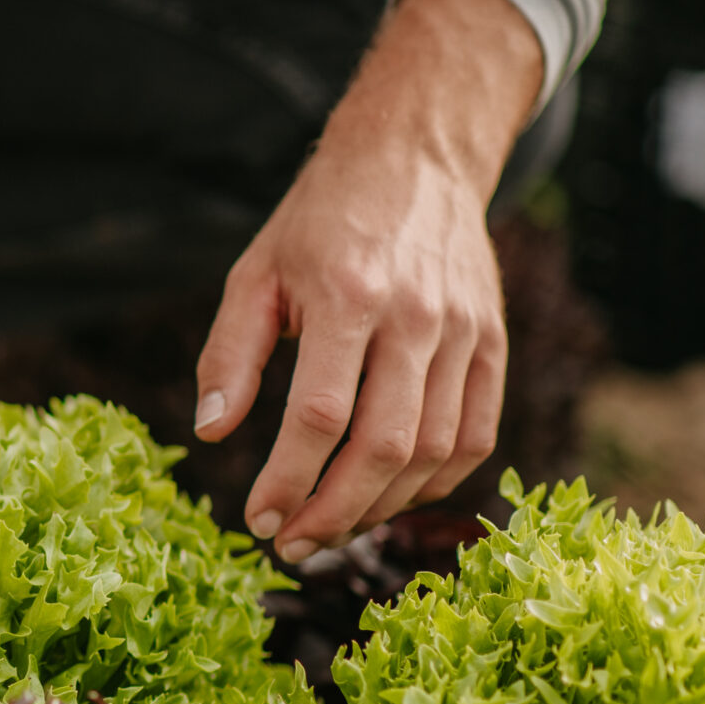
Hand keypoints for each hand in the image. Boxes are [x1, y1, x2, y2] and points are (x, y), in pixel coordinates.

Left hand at [193, 0, 543, 561]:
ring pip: (432, 451)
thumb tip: (211, 435)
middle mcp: (416, 316)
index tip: (258, 518)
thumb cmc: (320, 221)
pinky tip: (388, 498)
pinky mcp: (493, 343)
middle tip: (291, 544)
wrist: (414, 159)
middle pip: (383, 446)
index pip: (320, 415)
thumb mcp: (255, 272)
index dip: (288, 480)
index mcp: (348, 295)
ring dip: (380, 507)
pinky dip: (434, 482)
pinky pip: (475, 436)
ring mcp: (464, 331)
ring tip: (331, 527)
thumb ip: (230, 354)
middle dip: (333, 512)